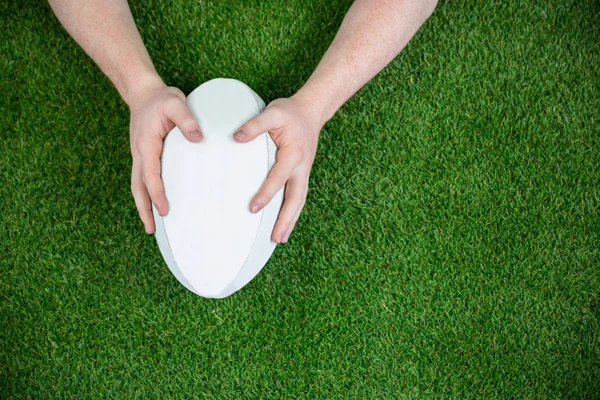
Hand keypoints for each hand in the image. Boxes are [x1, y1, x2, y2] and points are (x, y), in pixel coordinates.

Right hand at [128, 75, 202, 233]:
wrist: (143, 92)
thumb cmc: (160, 99)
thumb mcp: (175, 103)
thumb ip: (187, 120)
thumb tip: (198, 138)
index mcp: (146, 144)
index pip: (150, 175)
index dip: (157, 194)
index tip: (164, 210)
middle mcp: (139, 153)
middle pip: (138, 187)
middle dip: (144, 209)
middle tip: (152, 230)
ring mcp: (140, 155)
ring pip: (138, 185)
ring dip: (143, 205)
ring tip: (151, 226)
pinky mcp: (144, 155)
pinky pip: (143, 179)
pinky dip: (147, 194)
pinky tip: (155, 204)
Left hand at [233, 94, 323, 242]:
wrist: (311, 111)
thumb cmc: (290, 113)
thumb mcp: (273, 112)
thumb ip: (255, 125)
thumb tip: (237, 137)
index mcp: (294, 155)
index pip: (278, 178)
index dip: (266, 193)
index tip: (253, 208)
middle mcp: (302, 168)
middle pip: (296, 199)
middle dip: (286, 219)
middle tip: (275, 238)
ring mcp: (303, 172)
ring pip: (299, 201)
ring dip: (291, 221)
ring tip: (280, 239)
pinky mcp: (301, 174)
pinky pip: (298, 196)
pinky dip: (292, 212)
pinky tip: (284, 223)